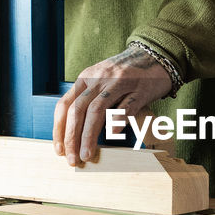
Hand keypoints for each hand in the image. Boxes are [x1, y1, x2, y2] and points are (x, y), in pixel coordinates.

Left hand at [53, 47, 173, 164]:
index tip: (59, 149)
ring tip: (87, 154)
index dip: (59, 129)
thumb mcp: (100, 80)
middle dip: (72, 137)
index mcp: (86, 77)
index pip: (65, 105)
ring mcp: (120, 83)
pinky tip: (111, 137)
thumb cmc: (125, 74)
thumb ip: (86, 98)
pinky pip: (125, 108)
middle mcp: (99, 79)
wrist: (155, 55)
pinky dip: (116, 123)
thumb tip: (71, 131)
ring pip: (97, 110)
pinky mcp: (140, 90)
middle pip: (78, 110)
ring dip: (89, 135)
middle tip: (72, 159)